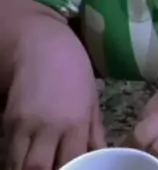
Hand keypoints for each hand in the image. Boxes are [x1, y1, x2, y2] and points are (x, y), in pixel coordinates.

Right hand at [4, 27, 105, 169]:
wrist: (40, 44)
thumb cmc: (72, 68)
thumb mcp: (90, 97)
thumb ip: (94, 131)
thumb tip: (103, 157)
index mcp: (76, 121)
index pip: (73, 164)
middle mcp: (49, 127)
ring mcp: (26, 125)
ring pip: (21, 167)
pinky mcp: (9, 122)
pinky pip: (10, 154)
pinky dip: (16, 165)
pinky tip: (25, 167)